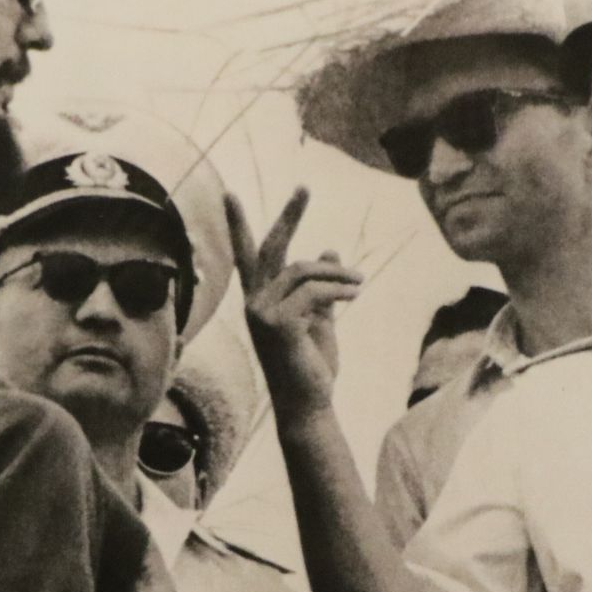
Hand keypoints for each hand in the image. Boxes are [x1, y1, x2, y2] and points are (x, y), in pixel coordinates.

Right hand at [226, 188, 363, 424]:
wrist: (310, 403)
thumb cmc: (311, 366)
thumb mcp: (320, 319)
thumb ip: (321, 287)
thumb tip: (329, 250)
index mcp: (259, 300)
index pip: (247, 255)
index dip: (238, 224)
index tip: (231, 194)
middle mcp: (253, 303)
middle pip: (268, 248)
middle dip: (287, 216)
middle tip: (303, 188)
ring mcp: (261, 313)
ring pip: (302, 270)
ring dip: (337, 273)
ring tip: (360, 281)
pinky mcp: (276, 324)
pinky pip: (313, 291)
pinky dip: (338, 288)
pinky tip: (356, 291)